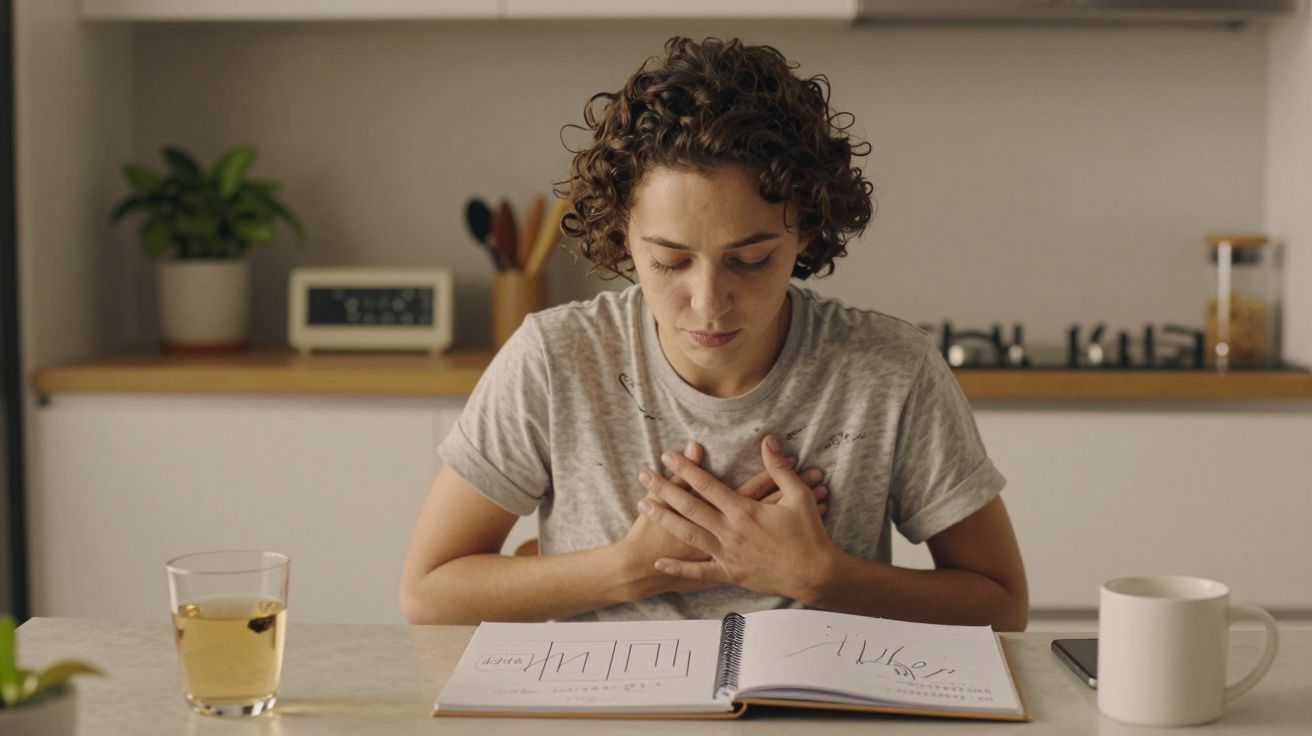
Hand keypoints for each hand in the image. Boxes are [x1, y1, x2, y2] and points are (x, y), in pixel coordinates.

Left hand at [636, 434, 837, 599]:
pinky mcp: (730, 574)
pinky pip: (699, 572)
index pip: (706, 484)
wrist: (815, 574)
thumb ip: (779, 468)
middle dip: (664, 489)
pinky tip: (660, 563)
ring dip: (664, 519)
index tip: (668, 456)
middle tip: (644, 475)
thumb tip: (767, 440)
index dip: (686, 468)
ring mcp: (727, 555)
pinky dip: (678, 568)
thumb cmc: (809, 534)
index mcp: (744, 511)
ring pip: (688, 535)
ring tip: (644, 506)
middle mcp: (730, 532)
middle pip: (689, 507)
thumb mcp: (798, 495)